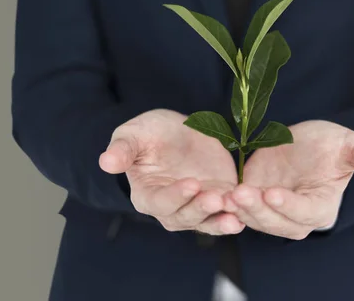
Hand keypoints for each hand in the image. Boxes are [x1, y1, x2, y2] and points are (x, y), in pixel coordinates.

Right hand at [99, 109, 243, 234]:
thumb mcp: (134, 134)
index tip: (192, 184)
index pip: (160, 202)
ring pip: (208, 221)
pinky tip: (248, 214)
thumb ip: (123, 150)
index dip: (176, 196)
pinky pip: (227, 213)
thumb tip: (105, 162)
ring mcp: (196, 206)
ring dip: (222, 220)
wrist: (178, 131)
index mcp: (147, 195)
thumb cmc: (149, 133)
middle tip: (217, 197)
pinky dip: (237, 215)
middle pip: (185, 216)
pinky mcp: (218, 199)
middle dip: (202, 209)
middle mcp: (171, 208)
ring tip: (237, 215)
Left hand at [224, 120, 353, 239]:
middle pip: (277, 222)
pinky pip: (240, 209)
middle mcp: (296, 217)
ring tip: (226, 194)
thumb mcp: (348, 144)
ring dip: (240, 209)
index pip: (305, 213)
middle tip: (240, 193)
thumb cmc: (332, 145)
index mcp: (321, 207)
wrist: (307, 144)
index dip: (289, 206)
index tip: (272, 193)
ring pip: (255, 218)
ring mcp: (273, 211)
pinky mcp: (255, 200)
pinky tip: (215, 194)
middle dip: (258, 210)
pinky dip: (228, 205)